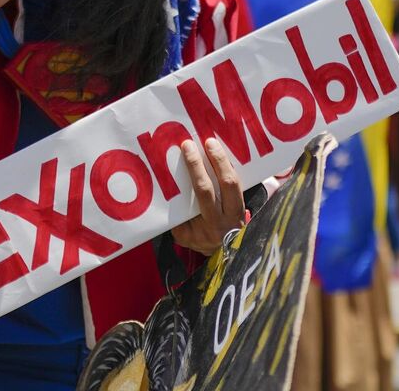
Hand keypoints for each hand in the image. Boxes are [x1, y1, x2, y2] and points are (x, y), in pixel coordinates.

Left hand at [171, 138, 245, 254]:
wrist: (224, 255)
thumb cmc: (229, 222)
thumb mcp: (235, 208)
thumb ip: (227, 189)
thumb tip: (211, 155)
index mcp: (234, 213)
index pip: (228, 183)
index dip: (220, 161)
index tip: (210, 143)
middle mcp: (218, 224)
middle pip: (204, 190)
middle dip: (195, 165)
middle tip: (187, 145)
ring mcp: (200, 233)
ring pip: (186, 202)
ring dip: (178, 178)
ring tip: (171, 158)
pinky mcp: (183, 238)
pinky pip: (174, 214)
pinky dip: (171, 198)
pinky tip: (163, 183)